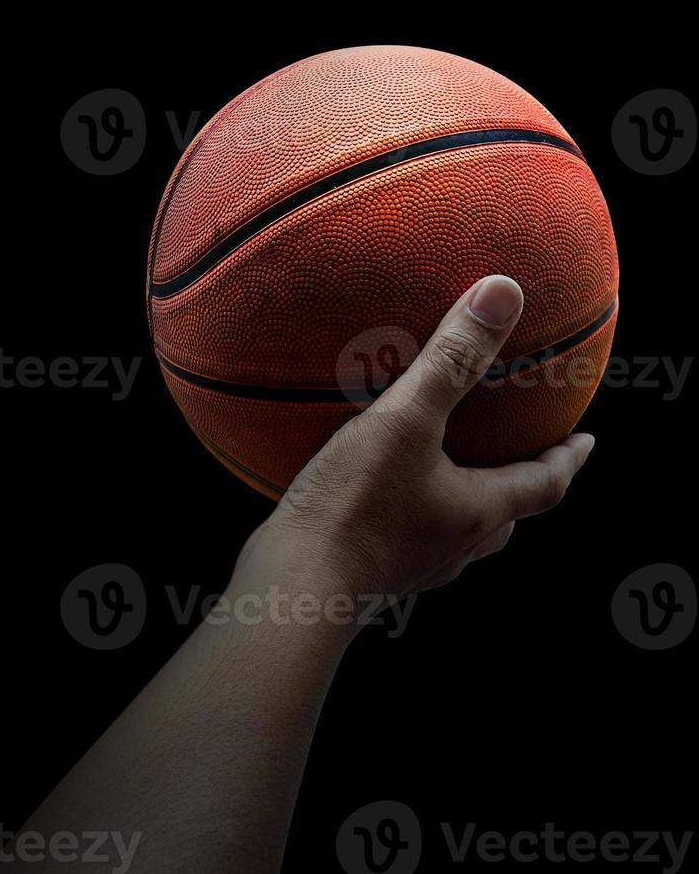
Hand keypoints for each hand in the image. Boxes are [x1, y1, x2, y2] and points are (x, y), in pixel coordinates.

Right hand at [242, 276, 594, 608]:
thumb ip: (451, 358)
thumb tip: (503, 293)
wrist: (293, 586)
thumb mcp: (407, 419)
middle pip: (506, 517)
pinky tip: (380, 488)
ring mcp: (412, 565)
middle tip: (522, 457)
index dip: (568, 459)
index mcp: (477, 512)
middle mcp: (453, 547)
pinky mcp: (372, 572)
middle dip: (520, 485)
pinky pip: (409, 536)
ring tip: (453, 471)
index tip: (587, 441)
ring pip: (458, 534)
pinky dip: (414, 511)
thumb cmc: (354, 506)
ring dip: (468, 503)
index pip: (545, 485)